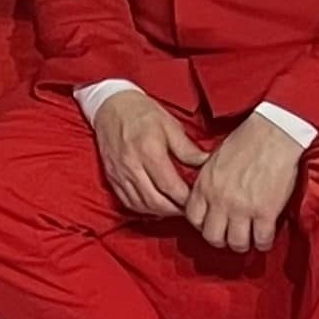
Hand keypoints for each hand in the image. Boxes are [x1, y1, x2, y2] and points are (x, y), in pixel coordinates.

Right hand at [91, 87, 205, 217]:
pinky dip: (143, 209)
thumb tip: (206, 165)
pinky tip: (155, 205)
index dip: (186, 199)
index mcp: (149, 151)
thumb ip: (188, 149)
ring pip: (141, 205)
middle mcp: (132, 165)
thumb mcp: (170, 125)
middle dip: (175, 210)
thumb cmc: (142, 113)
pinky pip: (128, 201)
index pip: (170, 186)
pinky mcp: (112, 177)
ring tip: (175, 207)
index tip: (198, 200)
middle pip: (155, 201)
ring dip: (160, 212)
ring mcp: (120, 173)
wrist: (111, 105)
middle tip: (189, 208)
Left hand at [182, 115, 306, 254]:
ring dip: (242, 244)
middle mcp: (220, 200)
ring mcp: (242, 208)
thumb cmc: (244, 142)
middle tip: (230, 236)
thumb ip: (207, 182)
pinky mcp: (266, 212)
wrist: (272, 134)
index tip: (212, 224)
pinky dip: (263, 243)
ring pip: (236, 243)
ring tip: (248, 239)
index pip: (193, 218)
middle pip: (212, 237)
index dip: (202, 225)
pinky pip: (261, 240)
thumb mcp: (213, 160)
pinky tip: (264, 238)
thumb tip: (207, 199)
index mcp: (204, 186)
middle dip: (220, 240)